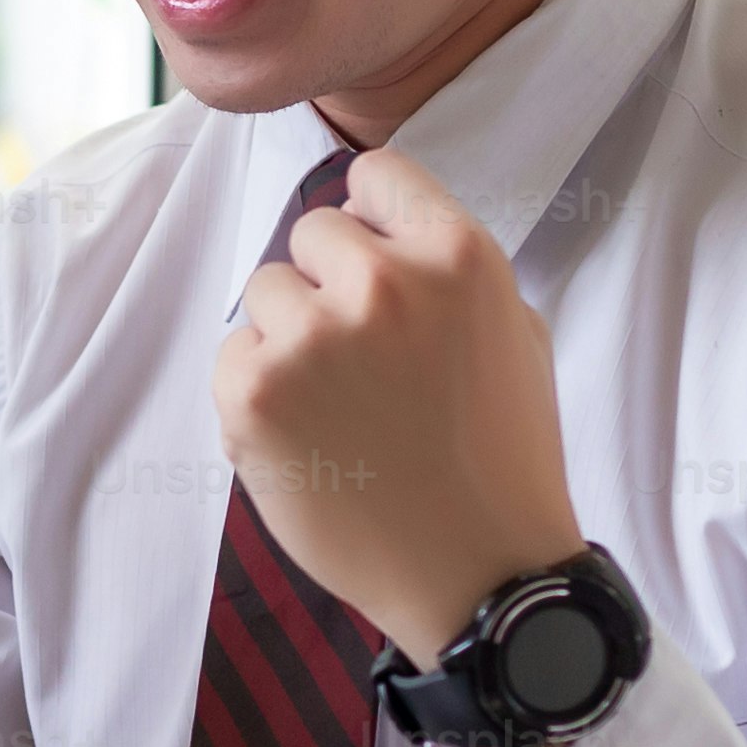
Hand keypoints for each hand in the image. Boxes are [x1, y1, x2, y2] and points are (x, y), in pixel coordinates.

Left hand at [213, 148, 583, 669]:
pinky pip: (232, 355)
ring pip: (266, 292)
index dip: (372, 220)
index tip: (375, 264)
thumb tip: (370, 226)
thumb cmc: (503, 456)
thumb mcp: (514, 331)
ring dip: (290, 338)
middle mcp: (383, 284)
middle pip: (312, 232)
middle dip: (329, 285)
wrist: (479, 572)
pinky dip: (258, 393)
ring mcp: (312, 339)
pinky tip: (311, 438)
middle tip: (365, 361)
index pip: (376, 173)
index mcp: (457, 256)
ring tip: (342, 406)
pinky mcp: (254, 394)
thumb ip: (445, 268)